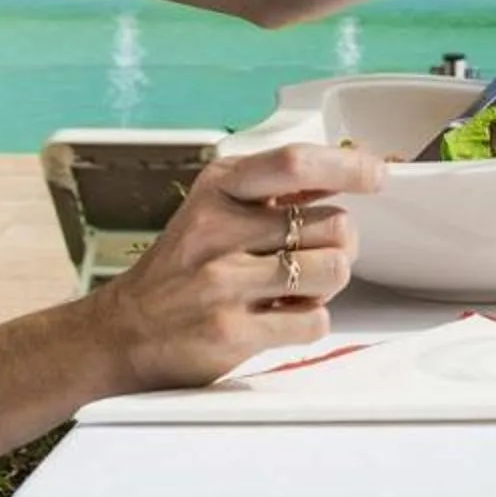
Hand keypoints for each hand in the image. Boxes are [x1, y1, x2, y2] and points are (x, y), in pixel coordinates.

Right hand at [84, 142, 382, 390]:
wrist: (119, 333)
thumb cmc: (181, 267)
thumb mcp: (215, 207)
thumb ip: (275, 189)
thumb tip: (349, 163)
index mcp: (218, 188)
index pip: (296, 163)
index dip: (348, 165)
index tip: (376, 175)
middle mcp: (217, 229)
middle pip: (334, 223)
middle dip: (338, 242)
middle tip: (310, 255)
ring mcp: (223, 282)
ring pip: (333, 269)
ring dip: (326, 283)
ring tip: (295, 288)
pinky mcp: (230, 332)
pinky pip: (315, 320)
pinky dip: (310, 321)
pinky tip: (280, 318)